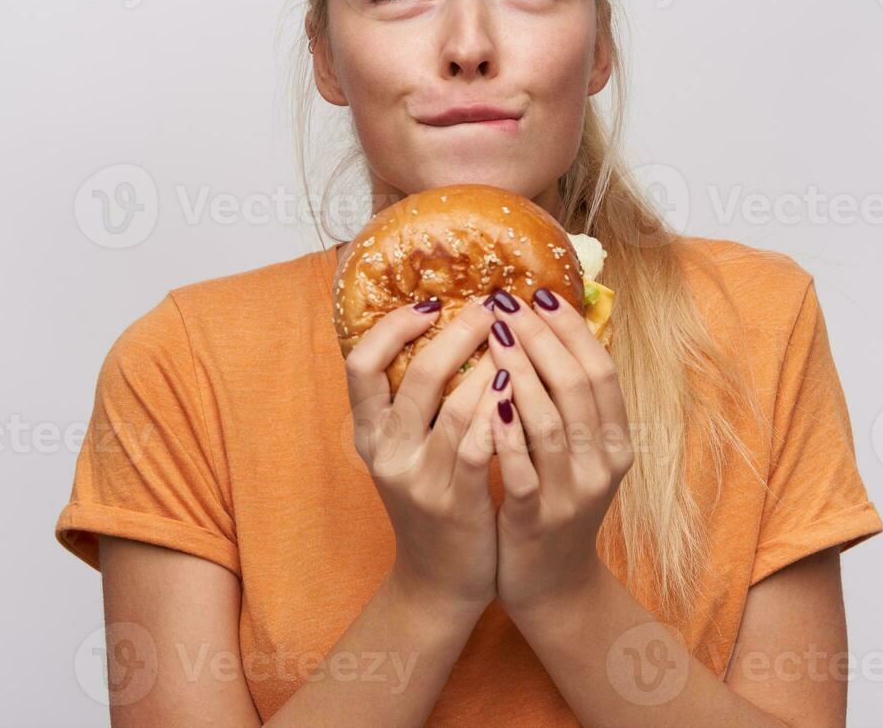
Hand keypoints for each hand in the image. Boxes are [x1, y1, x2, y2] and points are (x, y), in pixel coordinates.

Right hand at [344, 294, 503, 619]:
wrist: (440, 579)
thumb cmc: (433, 499)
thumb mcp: (408, 449)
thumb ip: (417, 400)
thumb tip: (444, 327)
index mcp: (369, 433)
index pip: (360, 365)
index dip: (391, 328)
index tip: (429, 303)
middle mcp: (386, 452)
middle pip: (417, 375)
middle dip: (458, 333)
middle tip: (491, 307)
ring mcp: (420, 480)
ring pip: (455, 406)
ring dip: (490, 366)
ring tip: (515, 339)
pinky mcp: (456, 502)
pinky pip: (480, 446)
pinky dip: (501, 412)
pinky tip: (522, 388)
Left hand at [483, 286, 633, 618]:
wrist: (550, 585)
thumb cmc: (554, 504)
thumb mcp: (574, 452)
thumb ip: (567, 403)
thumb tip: (547, 333)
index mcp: (615, 441)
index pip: (601, 370)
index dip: (572, 329)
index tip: (540, 293)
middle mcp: (603, 464)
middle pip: (580, 386)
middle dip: (543, 339)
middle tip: (508, 303)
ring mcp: (573, 493)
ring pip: (553, 422)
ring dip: (523, 374)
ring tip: (493, 336)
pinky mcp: (539, 518)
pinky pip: (525, 469)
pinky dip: (507, 433)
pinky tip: (486, 402)